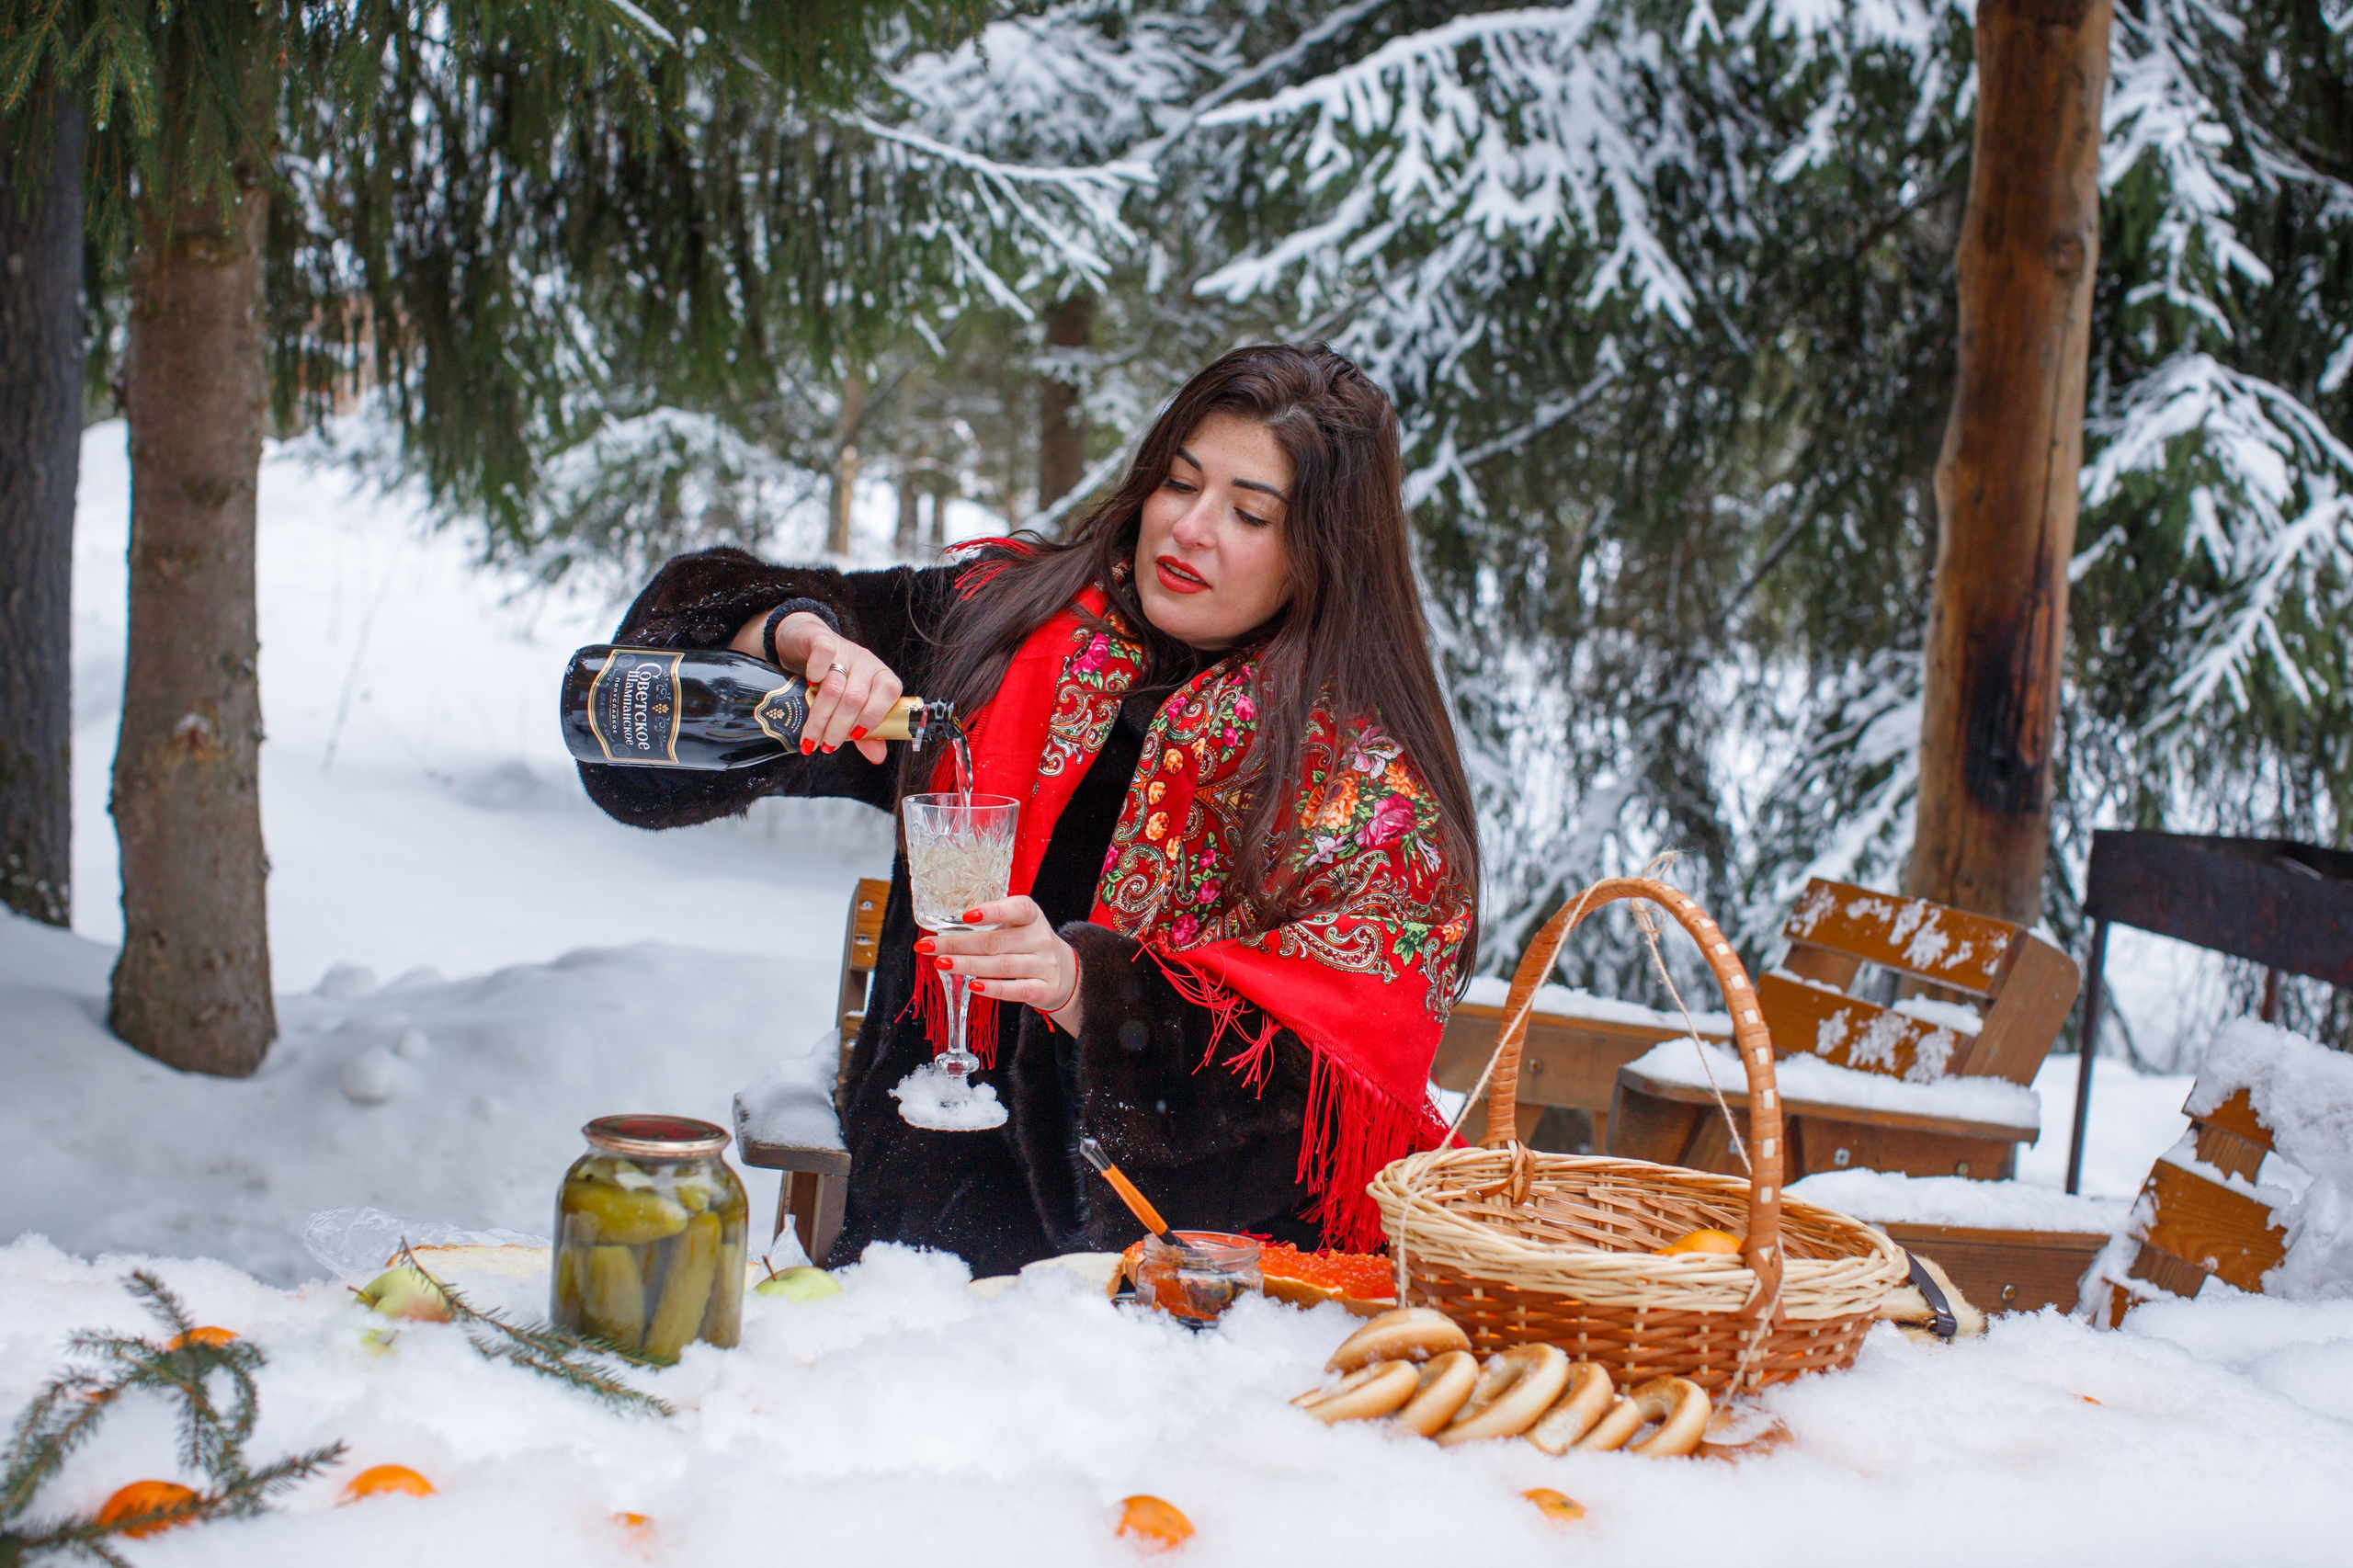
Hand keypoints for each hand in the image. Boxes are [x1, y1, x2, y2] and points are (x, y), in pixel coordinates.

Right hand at [731, 607, 902, 764]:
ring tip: (811, 737)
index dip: (871, 718)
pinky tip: (808, 687)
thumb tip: (878, 757)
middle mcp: (867, 663)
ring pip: (835, 685)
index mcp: (882, 678)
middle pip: (855, 698)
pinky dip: (816, 672)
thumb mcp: (854, 706)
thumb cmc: (836, 680)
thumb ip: (867, 732)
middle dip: (839, 727)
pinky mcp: (821, 639)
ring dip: (821, 716)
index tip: (853, 738)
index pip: (887, 695)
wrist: (809, 641)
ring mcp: (845, 650)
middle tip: (826, 745)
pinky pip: (823, 652)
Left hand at [920, 897, 1084, 1033]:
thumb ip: (991, 926)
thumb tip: (945, 931)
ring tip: (942, 964)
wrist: (1066, 973)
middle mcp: (1040, 939)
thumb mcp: (1018, 927)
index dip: (992, 911)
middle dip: (959, 944)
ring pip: (1002, 966)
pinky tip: (973, 986)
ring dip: (968, 965)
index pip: (1017, 908)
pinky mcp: (1045, 989)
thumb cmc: (1029, 945)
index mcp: (1032, 916)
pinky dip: (993, 989)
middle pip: (996, 941)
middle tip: (930, 946)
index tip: (965, 916)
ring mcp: (1044, 965)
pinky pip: (1016, 990)